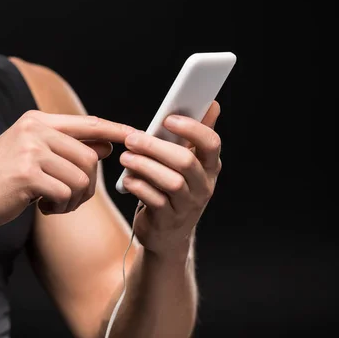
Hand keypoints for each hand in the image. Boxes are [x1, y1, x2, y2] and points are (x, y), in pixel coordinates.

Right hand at [0, 110, 135, 234]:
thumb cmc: (3, 180)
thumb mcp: (35, 156)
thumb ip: (68, 148)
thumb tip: (109, 146)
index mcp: (37, 120)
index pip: (88, 123)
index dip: (115, 130)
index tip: (137, 136)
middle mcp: (34, 129)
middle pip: (90, 156)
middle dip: (89, 184)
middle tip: (71, 198)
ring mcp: (30, 149)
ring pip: (81, 176)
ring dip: (74, 198)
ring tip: (54, 203)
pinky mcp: (27, 173)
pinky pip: (66, 192)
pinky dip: (61, 207)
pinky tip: (43, 207)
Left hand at [119, 101, 221, 257]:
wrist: (167, 235)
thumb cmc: (174, 191)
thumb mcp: (188, 164)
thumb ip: (195, 136)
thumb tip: (212, 104)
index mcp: (210, 167)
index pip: (211, 144)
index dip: (191, 129)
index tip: (168, 120)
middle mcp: (203, 186)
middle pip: (185, 161)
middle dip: (156, 147)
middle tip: (132, 139)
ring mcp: (188, 206)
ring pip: (171, 182)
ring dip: (144, 166)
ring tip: (126, 158)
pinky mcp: (168, 220)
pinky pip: (155, 200)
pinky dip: (139, 187)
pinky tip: (128, 180)